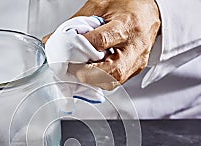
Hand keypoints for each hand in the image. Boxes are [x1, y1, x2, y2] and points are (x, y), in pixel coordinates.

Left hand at [43, 0, 160, 89]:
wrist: (150, 11)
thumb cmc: (127, 5)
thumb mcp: (99, 6)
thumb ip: (74, 24)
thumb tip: (51, 41)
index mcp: (127, 25)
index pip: (102, 41)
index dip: (81, 49)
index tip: (65, 52)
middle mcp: (135, 47)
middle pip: (112, 70)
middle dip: (87, 73)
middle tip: (70, 69)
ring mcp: (137, 61)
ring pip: (113, 81)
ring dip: (92, 80)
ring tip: (78, 72)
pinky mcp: (135, 69)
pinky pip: (116, 82)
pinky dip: (99, 80)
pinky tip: (89, 74)